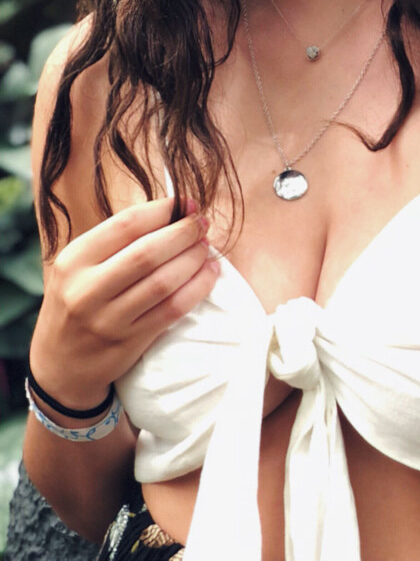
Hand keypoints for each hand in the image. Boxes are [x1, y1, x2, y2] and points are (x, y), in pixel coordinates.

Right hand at [29, 196, 218, 410]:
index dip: (164, 210)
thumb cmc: (76, 303)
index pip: (127, 224)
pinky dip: (198, 287)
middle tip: (202, 223)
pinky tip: (209, 273)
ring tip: (206, 246)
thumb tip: (174, 211)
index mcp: (73, 261)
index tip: (187, 203)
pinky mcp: (129, 343)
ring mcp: (107, 320)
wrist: (59, 366)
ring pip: (164, 281)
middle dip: (184, 233)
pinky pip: (173, 309)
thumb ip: (117, 241)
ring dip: (194, 259)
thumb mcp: (79, 267)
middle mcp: (86, 290)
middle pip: (148, 252)